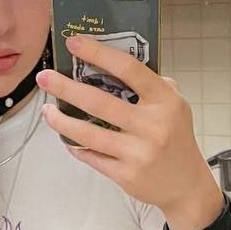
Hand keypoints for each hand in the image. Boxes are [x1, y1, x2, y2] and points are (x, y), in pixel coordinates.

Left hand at [37, 34, 223, 225]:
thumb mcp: (175, 106)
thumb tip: (114, 64)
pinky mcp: (126, 175)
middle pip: (99, 102)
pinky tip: (66, 137)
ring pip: (87, 134)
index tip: (74, 43)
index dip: (98, 53)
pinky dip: (75, 146)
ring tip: (46, 111)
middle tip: (44, 77)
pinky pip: (91, 157)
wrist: (186, 186)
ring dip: (61, 120)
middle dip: (65, 88)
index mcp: (165, 101)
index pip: (128, 69)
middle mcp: (151, 126)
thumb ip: (152, 85)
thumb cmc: (176, 139)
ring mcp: (137, 153)